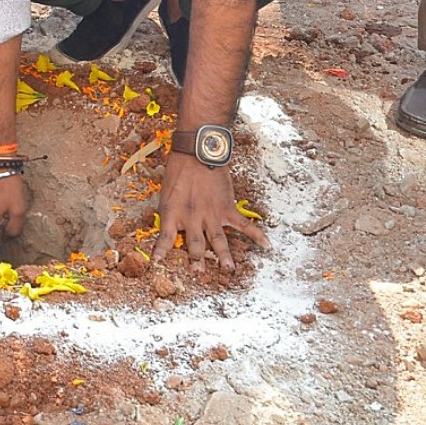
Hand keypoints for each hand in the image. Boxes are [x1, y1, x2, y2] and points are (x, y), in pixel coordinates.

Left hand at [154, 156, 268, 272]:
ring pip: (218, 240)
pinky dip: (256, 235)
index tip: (158, 264)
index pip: (165, 238)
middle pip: (195, 244)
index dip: (161, 252)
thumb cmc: (178, 169)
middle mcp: (192, 217)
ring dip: (224, 256)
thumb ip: (170, 212)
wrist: (197, 151)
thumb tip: (170, 228)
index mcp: (173, 213)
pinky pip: (243, 225)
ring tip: (228, 269)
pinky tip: (267, 245)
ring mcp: (211, 214)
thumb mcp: (166, 191)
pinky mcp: (227, 207)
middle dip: (197, 260)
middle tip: (199, 273)